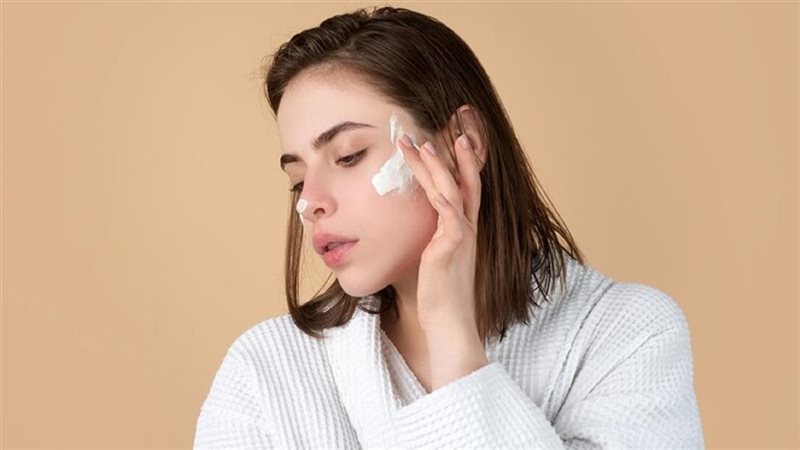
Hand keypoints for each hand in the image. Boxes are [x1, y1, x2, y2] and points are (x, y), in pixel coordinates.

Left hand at [397, 132, 482, 334]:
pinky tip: (431, 181)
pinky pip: (449, 214)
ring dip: (437, 165)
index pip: (467, 185)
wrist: (450, 322)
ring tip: (424, 143)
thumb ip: (429, 238)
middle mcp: (467, 227)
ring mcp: (462, 235)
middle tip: (450, 124)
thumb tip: (413, 227)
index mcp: (464, 228)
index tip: (456, 136)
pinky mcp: (452, 246)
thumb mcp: (434, 258)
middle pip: (464, 179)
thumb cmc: (439, 294)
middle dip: (455, 151)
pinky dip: (442, 195)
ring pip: (452, 190)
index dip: (464, 160)